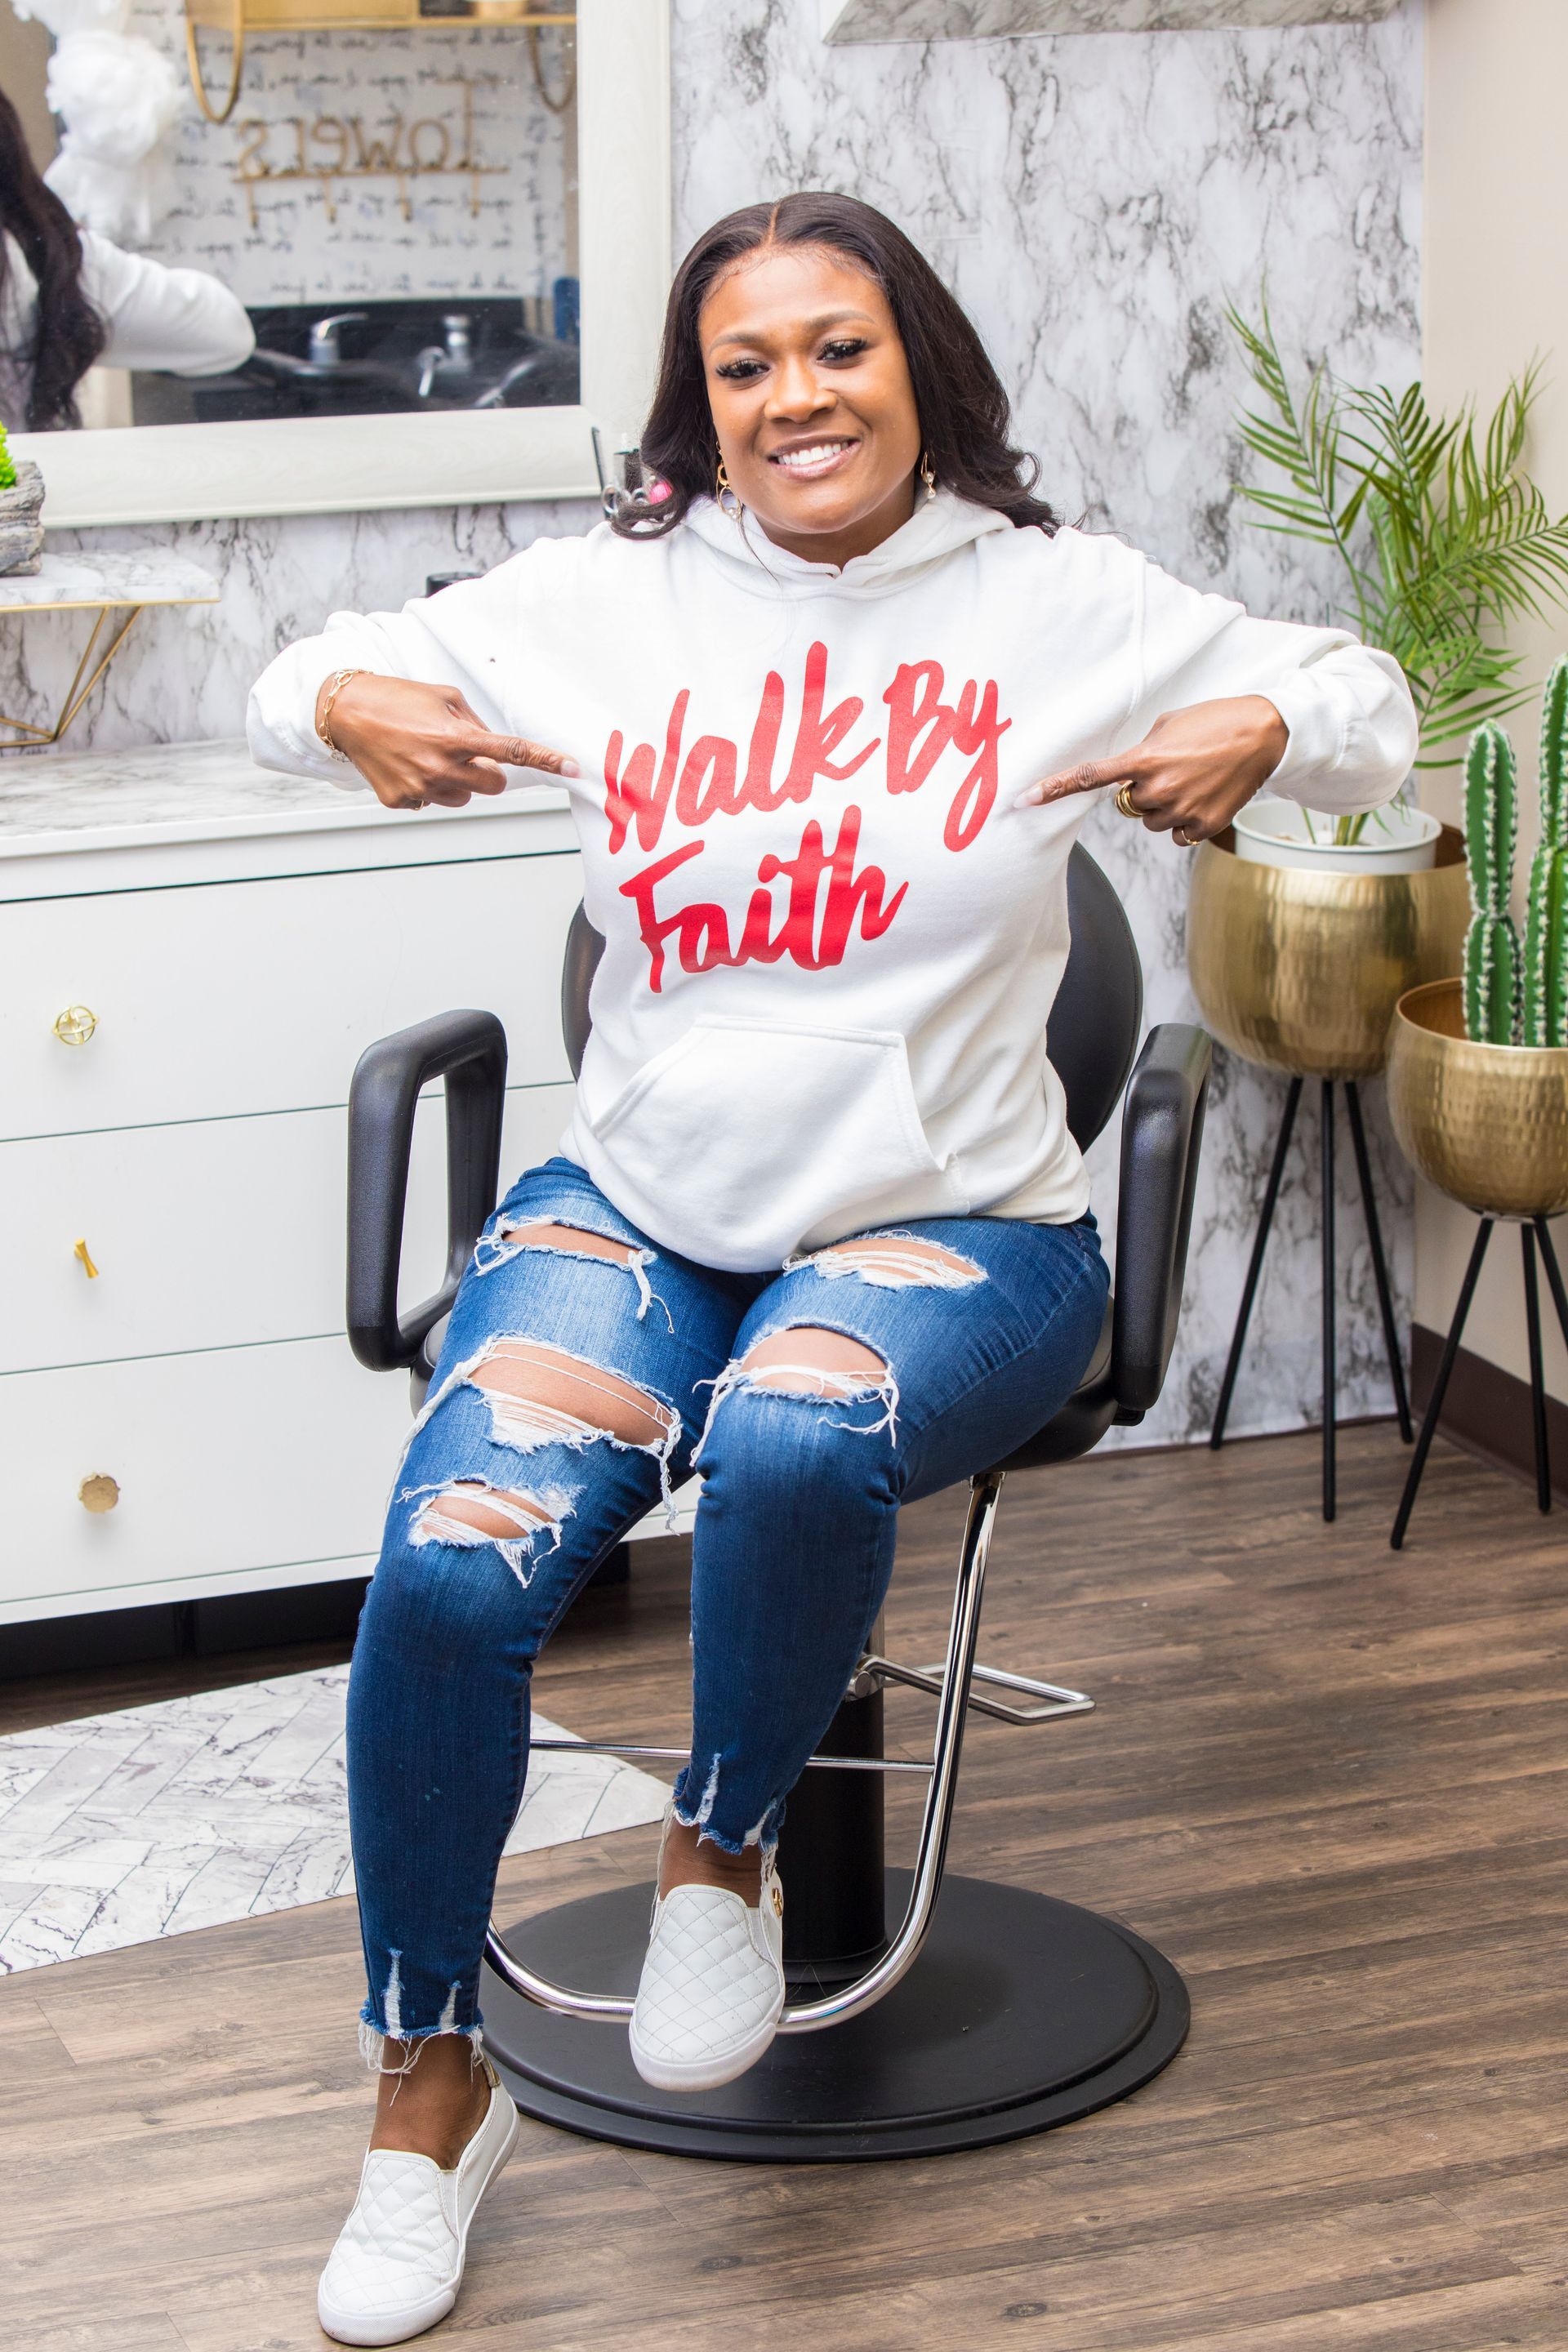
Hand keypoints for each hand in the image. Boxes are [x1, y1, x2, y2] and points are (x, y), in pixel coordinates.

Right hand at [318, 673, 577, 810]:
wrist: (346, 712)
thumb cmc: (396, 699)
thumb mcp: (444, 697)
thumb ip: (474, 724)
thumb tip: (493, 748)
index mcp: (455, 737)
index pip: (511, 752)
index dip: (544, 759)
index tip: (569, 767)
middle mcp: (440, 767)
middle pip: (493, 787)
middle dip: (489, 773)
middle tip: (468, 754)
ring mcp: (420, 788)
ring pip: (463, 798)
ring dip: (456, 781)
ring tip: (428, 755)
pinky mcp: (401, 800)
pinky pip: (430, 801)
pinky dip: (426, 787)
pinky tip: (407, 765)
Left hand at [1015, 695, 1288, 845]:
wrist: (1265, 733)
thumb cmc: (1214, 721)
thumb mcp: (1168, 725)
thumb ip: (1140, 751)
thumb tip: (1126, 774)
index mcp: (1144, 759)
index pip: (1089, 778)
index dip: (1055, 788)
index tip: (1023, 800)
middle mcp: (1157, 789)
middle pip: (1127, 805)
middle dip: (1142, 790)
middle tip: (1174, 768)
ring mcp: (1180, 812)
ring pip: (1151, 821)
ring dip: (1165, 805)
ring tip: (1194, 779)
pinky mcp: (1202, 827)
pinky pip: (1176, 834)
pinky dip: (1185, 821)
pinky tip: (1204, 797)